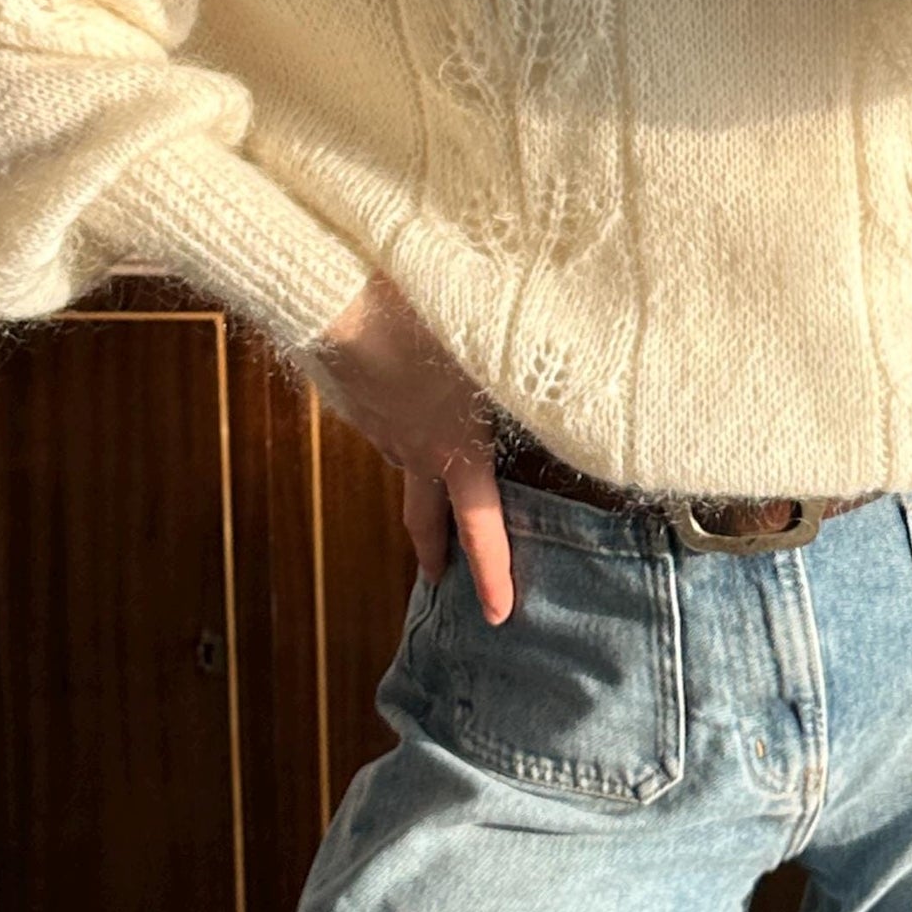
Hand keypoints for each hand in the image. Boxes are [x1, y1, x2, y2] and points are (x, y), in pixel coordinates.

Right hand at [298, 268, 515, 623]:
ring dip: (420, 474)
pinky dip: (400, 424)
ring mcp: (378, 427)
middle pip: (424, 516)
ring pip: (405, 461)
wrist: (335, 296)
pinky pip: (385, 422)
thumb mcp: (493, 343)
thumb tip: (576, 372)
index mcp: (456, 448)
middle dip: (432, 550)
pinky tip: (407, 392)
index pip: (480, 527)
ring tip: (435, 461)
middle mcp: (414, 450)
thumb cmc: (422, 315)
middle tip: (436, 578)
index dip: (491, 574)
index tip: (496, 616)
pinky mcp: (354, 399)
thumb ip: (530, 372)